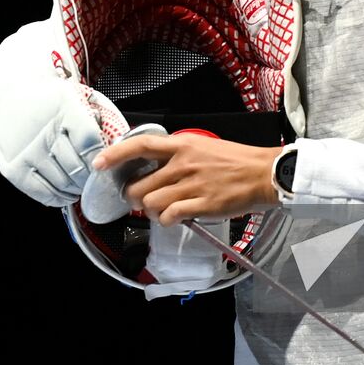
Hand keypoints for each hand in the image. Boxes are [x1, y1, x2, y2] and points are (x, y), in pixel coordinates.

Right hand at [0, 78, 123, 206]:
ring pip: (62, 183)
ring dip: (76, 189)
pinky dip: (58, 197)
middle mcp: (44, 133)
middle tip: (94, 178)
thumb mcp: (69, 99)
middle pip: (77, 168)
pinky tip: (64, 193)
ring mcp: (27, 153)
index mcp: (62, 111)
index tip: (104, 164)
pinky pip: (42, 192)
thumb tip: (113, 148)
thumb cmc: (43, 101)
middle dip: (90, 177)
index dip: (101, 158)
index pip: (90, 144)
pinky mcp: (14, 169)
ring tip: (79, 185)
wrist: (2, 99)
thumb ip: (90, 122)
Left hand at [91, 133, 284, 225]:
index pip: (140, 145)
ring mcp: (191, 185)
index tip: (99, 164)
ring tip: (165, 208)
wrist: (264, 173)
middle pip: (139, 185)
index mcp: (182, 144)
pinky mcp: (201, 205)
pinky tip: (176, 217)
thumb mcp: (202, 146)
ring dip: (152, 210)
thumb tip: (153, 168)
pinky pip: (169, 217)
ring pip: (151, 203)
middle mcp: (182, 164)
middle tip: (144, 199)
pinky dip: (167, 220)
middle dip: (136, 197)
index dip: (115, 155)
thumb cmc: (236, 160)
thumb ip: (176, 155)